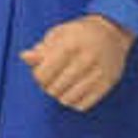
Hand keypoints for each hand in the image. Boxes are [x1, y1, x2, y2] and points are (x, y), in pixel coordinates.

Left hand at [20, 13, 136, 111]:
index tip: (42, 72)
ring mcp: (98, 73)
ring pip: (68, 99)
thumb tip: (24, 57)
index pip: (43, 74)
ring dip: (61, 96)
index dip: (38, 76)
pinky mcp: (107, 84)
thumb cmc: (80, 33)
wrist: (113, 31)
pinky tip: (75, 91)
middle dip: (48, 87)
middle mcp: (86, 59)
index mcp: (70, 44)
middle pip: (54, 89)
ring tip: (63, 86)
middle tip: (53, 79)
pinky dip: (74, 102)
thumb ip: (41, 49)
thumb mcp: (59, 34)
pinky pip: (83, 105)